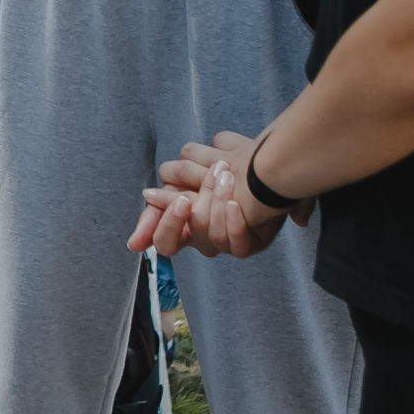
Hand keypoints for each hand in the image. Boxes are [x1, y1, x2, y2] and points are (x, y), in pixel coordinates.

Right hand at [126, 131, 302, 260]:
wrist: (268, 167)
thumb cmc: (226, 169)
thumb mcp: (192, 173)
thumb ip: (169, 184)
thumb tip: (146, 196)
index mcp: (184, 224)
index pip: (161, 239)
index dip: (154, 228)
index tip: (161, 202)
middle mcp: (202, 239)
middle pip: (176, 243)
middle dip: (176, 216)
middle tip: (185, 196)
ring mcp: (225, 243)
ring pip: (207, 237)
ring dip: (211, 203)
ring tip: (221, 175)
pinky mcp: (251, 244)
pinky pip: (236, 245)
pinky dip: (233, 224)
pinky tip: (235, 204)